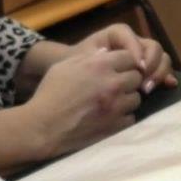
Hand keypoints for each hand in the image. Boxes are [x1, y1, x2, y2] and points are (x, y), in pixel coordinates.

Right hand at [24, 48, 142, 158]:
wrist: (43, 126)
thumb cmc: (50, 92)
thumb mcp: (65, 66)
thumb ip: (89, 57)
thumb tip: (106, 53)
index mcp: (100, 66)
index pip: (129, 57)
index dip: (123, 62)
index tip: (117, 68)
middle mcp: (113, 84)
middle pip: (136, 77)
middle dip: (128, 79)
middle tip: (115, 85)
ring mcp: (116, 107)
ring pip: (136, 98)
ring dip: (126, 98)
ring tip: (113, 101)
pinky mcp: (116, 126)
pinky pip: (130, 117)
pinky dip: (122, 116)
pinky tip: (110, 116)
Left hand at [74, 23, 176, 93]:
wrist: (77, 72)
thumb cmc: (78, 63)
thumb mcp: (81, 58)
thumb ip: (93, 56)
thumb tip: (105, 56)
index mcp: (117, 34)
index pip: (131, 36)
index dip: (136, 50)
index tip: (137, 68)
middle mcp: (134, 42)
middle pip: (153, 47)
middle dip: (152, 64)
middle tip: (143, 84)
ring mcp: (143, 55)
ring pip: (162, 57)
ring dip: (159, 72)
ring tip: (147, 89)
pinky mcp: (147, 69)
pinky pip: (162, 69)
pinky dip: (167, 76)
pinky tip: (168, 85)